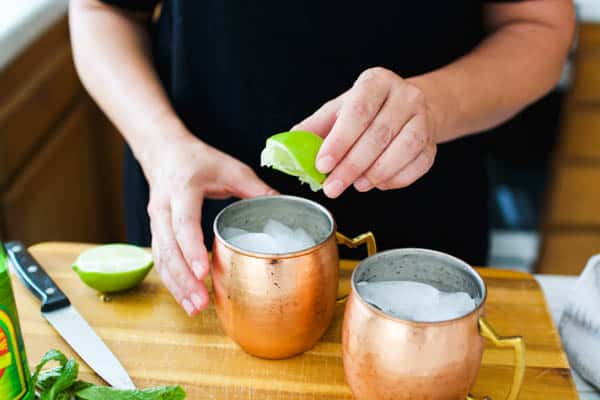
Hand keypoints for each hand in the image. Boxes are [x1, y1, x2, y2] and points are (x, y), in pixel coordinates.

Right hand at [142, 134, 276, 315]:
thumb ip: (256, 188)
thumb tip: (286, 207)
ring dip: (176, 286)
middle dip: (183, 278)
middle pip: (167, 248)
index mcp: (182, 189)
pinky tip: (186, 299)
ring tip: (194, 309)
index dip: (191, 248)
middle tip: (200, 303)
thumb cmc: (197, 161)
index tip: (203, 271)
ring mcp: (155, 222)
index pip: (183, 222)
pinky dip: (172, 281)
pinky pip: (160, 261)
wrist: (164, 153)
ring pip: (161, 259)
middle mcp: (163, 208)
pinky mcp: (156, 233)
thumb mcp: (230, 168)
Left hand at [293, 67, 436, 197]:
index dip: (339, 141)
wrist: (406, 108)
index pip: (358, 111)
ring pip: (403, 149)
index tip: (322, 165)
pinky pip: (418, 164)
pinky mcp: (433, 142)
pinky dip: (396, 179)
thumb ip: (314, 128)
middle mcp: (405, 96)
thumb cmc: (366, 110)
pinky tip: (377, 184)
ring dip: (376, 173)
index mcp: (376, 82)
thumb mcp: (337, 111)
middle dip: (352, 166)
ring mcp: (424, 118)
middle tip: (332, 187)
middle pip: (379, 134)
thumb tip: (287, 147)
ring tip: (356, 185)